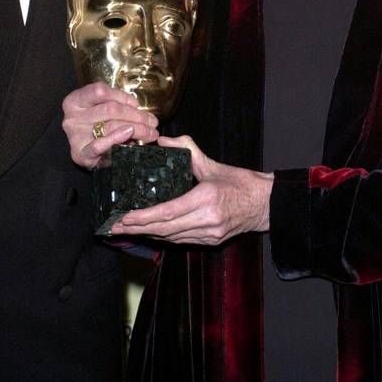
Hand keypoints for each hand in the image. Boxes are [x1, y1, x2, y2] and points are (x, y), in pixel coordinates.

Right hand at [62, 81, 158, 169]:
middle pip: (110, 109)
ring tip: (151, 132)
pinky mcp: (80, 154)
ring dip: (137, 128)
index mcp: (75, 101)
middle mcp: (72, 117)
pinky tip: (129, 135)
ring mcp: (75, 136)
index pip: (100, 91)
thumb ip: (115, 104)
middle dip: (136, 115)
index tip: (137, 104)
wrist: (84, 153)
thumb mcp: (100, 109)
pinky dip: (116, 138)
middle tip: (152, 122)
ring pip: (111, 126)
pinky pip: (100, 145)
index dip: (122, 96)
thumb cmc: (95, 126)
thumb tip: (138, 107)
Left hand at [110, 135, 272, 243]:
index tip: (125, 216)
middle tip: (116, 226)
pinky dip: (164, 237)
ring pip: (172, 238)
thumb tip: (164, 140)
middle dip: (139, 228)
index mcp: (207, 199)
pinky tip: (150, 232)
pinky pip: (182, 241)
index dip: (144, 217)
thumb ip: (188, 150)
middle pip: (166, 230)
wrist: (265, 205)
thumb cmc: (241, 182)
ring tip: (127, 230)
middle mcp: (207, 220)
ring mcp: (210, 234)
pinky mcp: (211, 241)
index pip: (169, 212)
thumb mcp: (214, 164)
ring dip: (148, 235)